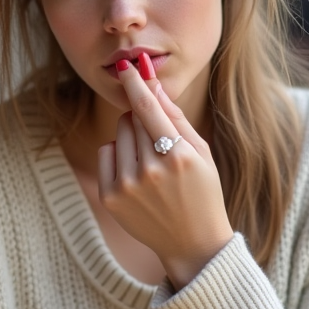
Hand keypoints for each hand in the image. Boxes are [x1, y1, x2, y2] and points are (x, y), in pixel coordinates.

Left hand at [97, 54, 233, 286]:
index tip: (127, 66)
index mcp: (178, 156)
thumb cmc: (202, 191)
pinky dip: (118, 155)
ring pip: (118, 133)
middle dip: (142, 118)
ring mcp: (128, 185)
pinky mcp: (111, 197)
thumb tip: (153, 85)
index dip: (135, 84)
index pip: (148, 109)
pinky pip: (106, 152)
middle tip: (159, 139)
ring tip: (150, 161)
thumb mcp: (200, 152)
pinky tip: (136, 173)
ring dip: (131, 137)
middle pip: (132, 118)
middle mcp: (151, 170)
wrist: (193, 242)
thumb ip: (176, 117)